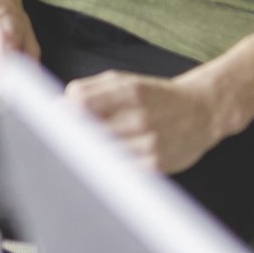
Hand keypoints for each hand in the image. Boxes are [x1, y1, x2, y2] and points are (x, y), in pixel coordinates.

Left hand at [64, 71, 233, 175]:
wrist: (203, 111)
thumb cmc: (157, 96)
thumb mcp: (125, 80)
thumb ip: (90, 89)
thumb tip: (59, 104)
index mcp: (129, 91)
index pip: (81, 103)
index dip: (60, 113)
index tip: (50, 120)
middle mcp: (140, 117)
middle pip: (87, 132)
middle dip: (69, 136)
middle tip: (58, 139)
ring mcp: (149, 144)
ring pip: (101, 154)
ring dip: (85, 154)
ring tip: (80, 152)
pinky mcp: (156, 166)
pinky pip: (120, 171)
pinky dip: (107, 168)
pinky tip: (103, 163)